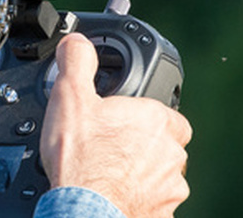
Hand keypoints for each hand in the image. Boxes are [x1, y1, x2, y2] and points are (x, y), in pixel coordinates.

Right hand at [40, 33, 191, 216]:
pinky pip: (154, 202)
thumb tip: (77, 42)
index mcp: (158, 120)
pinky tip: (114, 195)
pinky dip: (138, 198)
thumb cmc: (81, 160)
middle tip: (111, 147)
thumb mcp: (70, 97)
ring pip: (161, 174)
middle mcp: (172, 154)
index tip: (121, 122)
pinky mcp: (164, 213)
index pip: (165, 113)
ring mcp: (170, 187)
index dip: (142, 116)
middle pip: (163, 144)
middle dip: (142, 145)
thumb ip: (77, 62)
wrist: (85, 211)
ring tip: (110, 173)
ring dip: (142, 174)